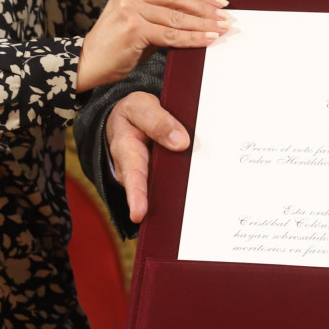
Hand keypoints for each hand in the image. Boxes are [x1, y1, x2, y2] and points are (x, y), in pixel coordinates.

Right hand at [76, 0, 229, 90]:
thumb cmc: (116, 46)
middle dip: (207, 10)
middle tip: (228, 18)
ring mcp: (131, 7)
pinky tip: (208, 39)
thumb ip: (163, 16)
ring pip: (177, 18)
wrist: (87, 64)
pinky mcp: (134, 27)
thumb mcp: (140, 23)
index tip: (221, 3)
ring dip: (204, 25)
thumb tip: (199, 19)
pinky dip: (192, 38)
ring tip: (222, 30)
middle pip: (178, 0)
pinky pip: (171, 35)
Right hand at [104, 92, 186, 223]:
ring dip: (174, 203)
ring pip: (162, 192)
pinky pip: (172, 187)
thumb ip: (157, 121)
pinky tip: (201, 201)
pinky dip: (184, 193)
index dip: (136, 195)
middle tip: (166, 222)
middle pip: (147, 192)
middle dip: (156, 207)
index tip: (139, 214)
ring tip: (190, 217)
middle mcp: (135, 170)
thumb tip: (181, 143)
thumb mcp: (140, 106)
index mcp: (126, 150)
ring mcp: (148, 177)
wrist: (129, 117)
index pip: (133, 175)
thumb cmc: (134, 113)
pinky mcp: (161, 178)